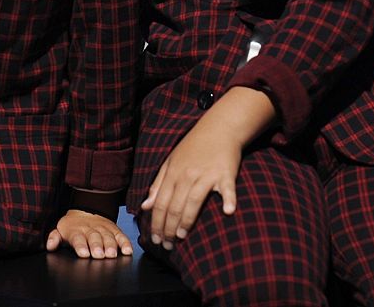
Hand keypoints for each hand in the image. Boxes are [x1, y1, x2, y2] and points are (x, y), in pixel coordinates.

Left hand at [46, 209, 132, 258]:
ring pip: (108, 237)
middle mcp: (91, 229)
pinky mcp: (114, 230)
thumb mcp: (60, 230)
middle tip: (99, 255)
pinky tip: (127, 251)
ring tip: (111, 254)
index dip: (81, 246)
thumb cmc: (73, 226)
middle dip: (97, 246)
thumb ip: (54, 238)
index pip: (78, 238)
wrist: (87, 210)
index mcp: (76, 230)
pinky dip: (125, 243)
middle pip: (94, 238)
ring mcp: (103, 229)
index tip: (84, 254)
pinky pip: (121, 236)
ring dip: (110, 245)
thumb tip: (49, 245)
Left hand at [139, 87, 272, 247]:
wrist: (219, 127)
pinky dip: (229, 200)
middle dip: (167, 228)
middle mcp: (187, 175)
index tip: (154, 239)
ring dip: (186, 221)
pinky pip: (227, 189)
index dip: (155, 222)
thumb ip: (158, 184)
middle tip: (166, 245)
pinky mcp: (225, 173)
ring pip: (193, 201)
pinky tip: (228, 212)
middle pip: (174, 206)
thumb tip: (144, 206)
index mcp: (173, 173)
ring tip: (180, 237)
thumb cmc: (194, 147)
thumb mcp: (171, 162)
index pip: (160, 203)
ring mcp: (206, 174)